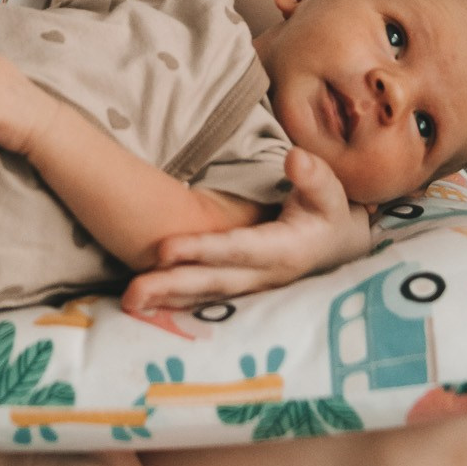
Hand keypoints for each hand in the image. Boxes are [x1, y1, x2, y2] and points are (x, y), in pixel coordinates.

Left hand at [122, 149, 371, 310]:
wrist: (338, 246)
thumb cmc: (327, 212)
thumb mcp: (329, 191)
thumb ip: (313, 176)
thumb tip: (295, 159)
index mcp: (285, 251)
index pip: (236, 249)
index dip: (201, 250)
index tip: (163, 249)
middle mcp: (264, 277)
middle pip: (212, 282)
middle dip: (171, 285)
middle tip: (132, 291)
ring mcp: (250, 289)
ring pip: (204, 296)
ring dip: (166, 300)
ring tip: (128, 301)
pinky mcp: (239, 291)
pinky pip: (204, 299)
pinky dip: (174, 304)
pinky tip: (144, 306)